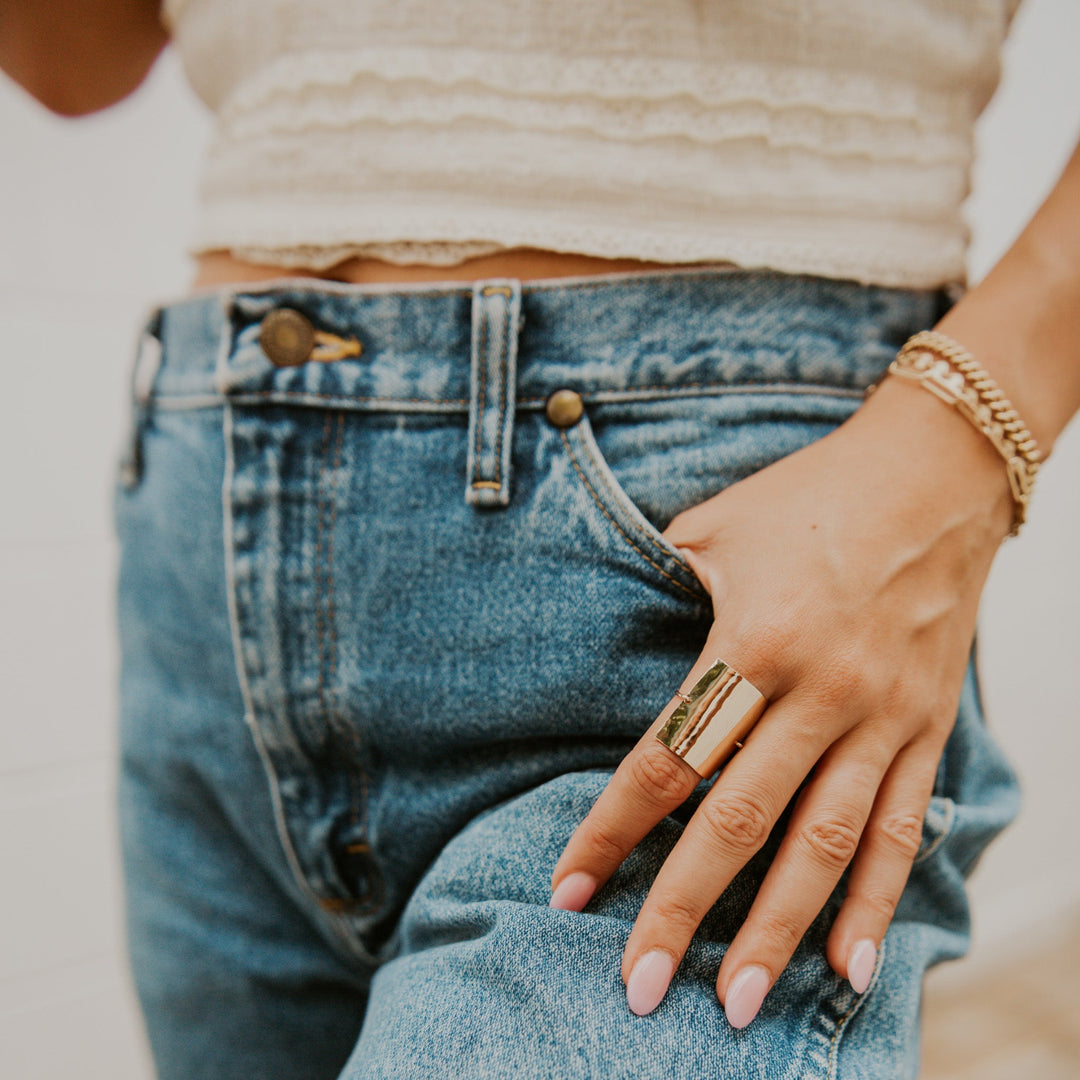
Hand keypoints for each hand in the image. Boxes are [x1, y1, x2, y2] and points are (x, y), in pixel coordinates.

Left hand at [549, 376, 1013, 1026]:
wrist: (935, 473)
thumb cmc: (810, 496)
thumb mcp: (717, 528)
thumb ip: (662, 588)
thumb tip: (612, 635)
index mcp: (755, 639)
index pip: (668, 758)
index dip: (611, 831)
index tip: (569, 890)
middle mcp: (821, 690)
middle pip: (738, 821)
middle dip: (682, 909)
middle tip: (639, 987)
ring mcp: (882, 716)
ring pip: (821, 845)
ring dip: (776, 931)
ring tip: (736, 1003)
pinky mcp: (927, 728)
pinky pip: (900, 829)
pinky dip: (874, 902)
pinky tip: (847, 964)